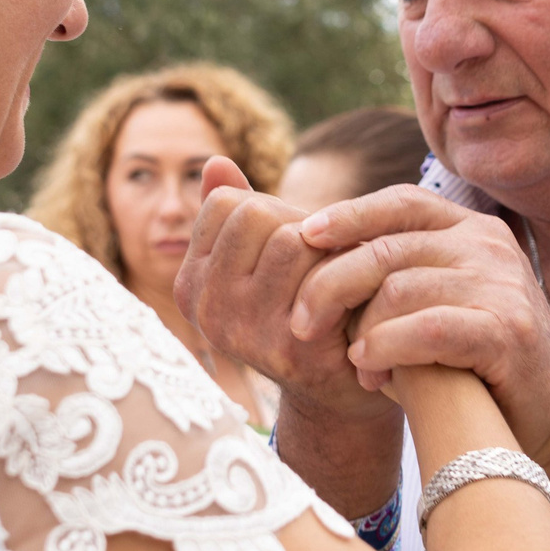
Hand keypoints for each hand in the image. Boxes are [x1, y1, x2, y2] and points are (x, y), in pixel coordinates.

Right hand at [175, 159, 398, 429]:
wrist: (344, 391)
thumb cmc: (304, 310)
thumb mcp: (260, 261)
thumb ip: (235, 211)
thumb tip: (214, 160)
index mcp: (191, 286)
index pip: (224, 203)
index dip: (269, 210)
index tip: (292, 242)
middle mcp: (208, 313)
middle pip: (254, 214)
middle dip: (299, 223)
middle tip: (324, 256)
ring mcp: (245, 334)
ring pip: (291, 237)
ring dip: (328, 246)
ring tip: (340, 273)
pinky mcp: (290, 349)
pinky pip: (323, 272)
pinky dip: (350, 269)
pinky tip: (358, 294)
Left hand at [294, 187, 549, 474]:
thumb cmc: (481, 365)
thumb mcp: (441, 304)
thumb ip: (397, 277)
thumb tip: (317, 262)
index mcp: (471, 230)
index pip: (400, 203)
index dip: (348, 215)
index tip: (304, 236)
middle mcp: (488, 246)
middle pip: (386, 248)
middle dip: (331, 285)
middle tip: (300, 323)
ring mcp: (502, 285)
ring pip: (398, 290)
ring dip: (361, 332)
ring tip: (356, 365)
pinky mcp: (507, 330)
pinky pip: (425, 329)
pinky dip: (386, 347)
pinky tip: (368, 368)